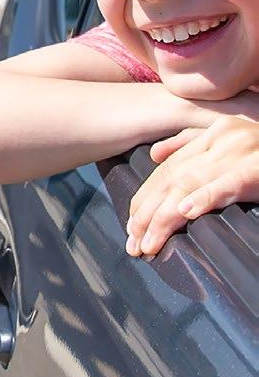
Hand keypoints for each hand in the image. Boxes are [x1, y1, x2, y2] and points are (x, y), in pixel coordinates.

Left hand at [125, 115, 258, 257]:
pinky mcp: (256, 168)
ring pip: (189, 183)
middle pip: (172, 177)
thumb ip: (193, 143)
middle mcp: (223, 138)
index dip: (145, 196)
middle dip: (146, 212)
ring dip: (163, 216)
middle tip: (133, 243)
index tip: (131, 224)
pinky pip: (226, 184)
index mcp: (215, 133)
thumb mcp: (234, 142)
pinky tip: (183, 212)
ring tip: (148, 242)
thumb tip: (154, 155)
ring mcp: (240, 150)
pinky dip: (203, 198)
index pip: (169, 168)